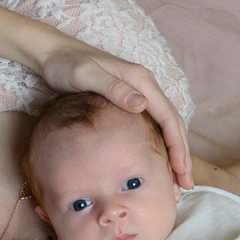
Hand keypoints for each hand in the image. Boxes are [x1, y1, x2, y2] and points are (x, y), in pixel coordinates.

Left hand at [38, 46, 192, 188]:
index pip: (169, 117)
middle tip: (185, 184)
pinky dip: (160, 147)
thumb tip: (141, 104)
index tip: (180, 170)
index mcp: (141, 80)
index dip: (177, 146)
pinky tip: (157, 163)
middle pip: (173, 124)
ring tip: (176, 180)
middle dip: (182, 155)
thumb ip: (114, 89)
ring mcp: (138, 94)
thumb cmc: (67, 65)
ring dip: (174, 153)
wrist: (53, 54)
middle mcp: (145, 86)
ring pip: (165, 127)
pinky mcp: (129, 101)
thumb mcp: (87, 75)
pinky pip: (153, 127)